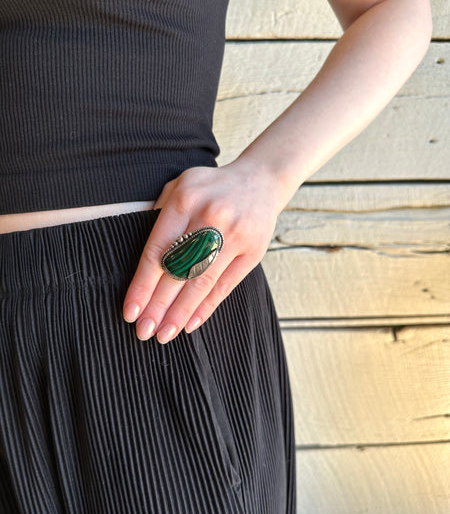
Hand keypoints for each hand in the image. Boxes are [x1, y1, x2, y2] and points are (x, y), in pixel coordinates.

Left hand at [122, 161, 279, 343]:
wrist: (261, 180)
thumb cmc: (212, 188)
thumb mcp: (180, 186)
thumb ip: (159, 215)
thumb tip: (143, 262)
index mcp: (185, 199)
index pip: (157, 251)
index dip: (142, 285)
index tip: (131, 311)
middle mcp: (210, 216)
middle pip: (178, 271)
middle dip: (157, 306)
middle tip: (143, 331)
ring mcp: (235, 235)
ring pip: (201, 282)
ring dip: (180, 312)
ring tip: (164, 334)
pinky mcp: (253, 251)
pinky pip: (225, 285)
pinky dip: (206, 306)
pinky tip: (190, 323)